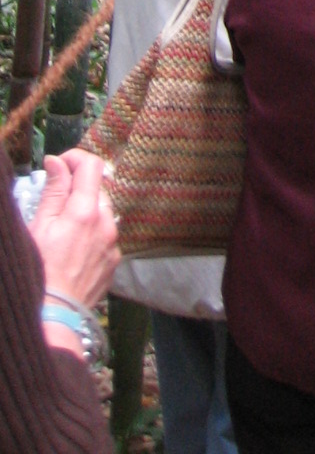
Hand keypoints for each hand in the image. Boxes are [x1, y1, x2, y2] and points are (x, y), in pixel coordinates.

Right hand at [30, 152, 117, 309]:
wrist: (54, 314)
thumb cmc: (39, 271)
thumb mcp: (39, 227)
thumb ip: (53, 191)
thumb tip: (57, 162)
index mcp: (86, 210)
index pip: (92, 165)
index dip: (75, 159)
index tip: (59, 165)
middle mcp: (106, 222)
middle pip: (97, 188)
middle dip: (78, 189)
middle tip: (55, 204)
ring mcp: (113, 241)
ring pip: (102, 212)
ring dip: (86, 213)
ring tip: (64, 232)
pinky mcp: (115, 258)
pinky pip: (106, 235)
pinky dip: (93, 234)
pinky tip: (74, 250)